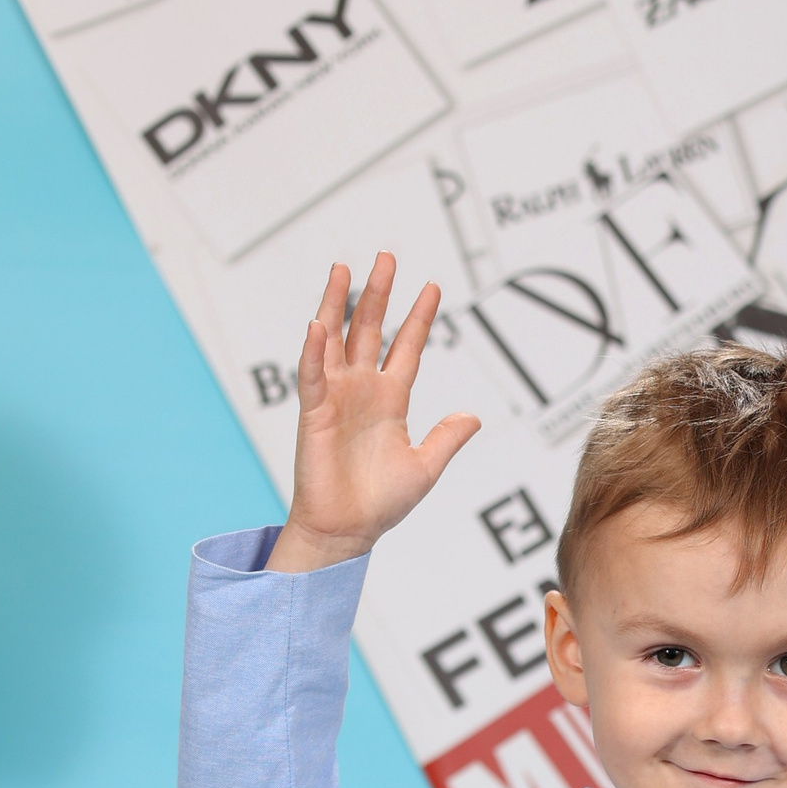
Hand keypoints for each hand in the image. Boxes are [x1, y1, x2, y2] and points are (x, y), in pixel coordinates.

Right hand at [267, 253, 479, 573]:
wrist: (349, 530)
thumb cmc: (382, 503)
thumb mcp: (425, 467)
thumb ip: (447, 438)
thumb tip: (474, 416)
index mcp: (391, 400)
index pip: (407, 348)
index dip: (419, 319)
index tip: (433, 288)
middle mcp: (363, 390)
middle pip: (371, 330)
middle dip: (379, 294)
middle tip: (388, 257)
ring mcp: (337, 397)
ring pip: (336, 339)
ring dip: (338, 304)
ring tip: (344, 268)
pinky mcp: (315, 412)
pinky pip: (313, 374)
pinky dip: (314, 350)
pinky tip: (318, 324)